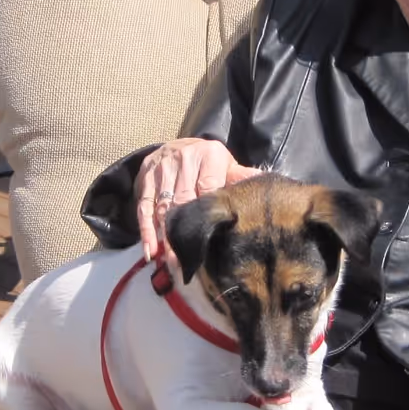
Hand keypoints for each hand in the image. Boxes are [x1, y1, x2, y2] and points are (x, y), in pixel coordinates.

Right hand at [135, 138, 259, 260]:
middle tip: (188, 261)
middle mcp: (184, 160)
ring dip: (166, 238)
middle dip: (185, 233)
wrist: (178, 146)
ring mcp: (162, 170)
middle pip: (184, 201)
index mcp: (209, 156)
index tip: (210, 239)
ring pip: (163, 208)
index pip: (209, 187)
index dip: (208, 214)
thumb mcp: (228, 166)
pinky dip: (146, 231)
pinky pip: (144, 207)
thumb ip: (242, 178)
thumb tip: (264, 185)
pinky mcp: (145, 179)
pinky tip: (151, 251)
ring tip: (171, 263)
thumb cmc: (208, 164)